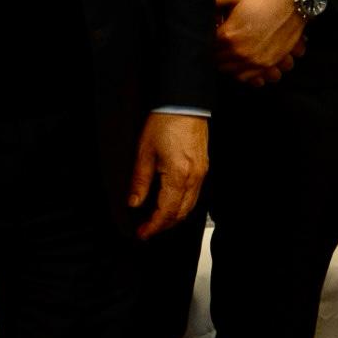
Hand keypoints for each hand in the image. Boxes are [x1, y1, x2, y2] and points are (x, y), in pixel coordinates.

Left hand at [127, 112, 208, 240]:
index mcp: (178, 176)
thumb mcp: (144, 152)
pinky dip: (182, 205)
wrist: (185, 104)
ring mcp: (201, 174)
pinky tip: (171, 204)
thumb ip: (140, 181)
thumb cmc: (165, 122)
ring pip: (190, 207)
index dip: (153, 226)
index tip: (142, 233)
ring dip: (174, 217)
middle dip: (163, 225)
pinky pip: (195, 195)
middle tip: (147, 230)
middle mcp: (194, 179)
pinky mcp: (203, 168)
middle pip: (180, 214)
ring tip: (157, 221)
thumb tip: (134, 203)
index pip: (166, 212)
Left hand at [213, 0, 305, 81]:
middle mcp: (240, 53)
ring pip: (232, 72)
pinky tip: (242, 65)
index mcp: (229, 36)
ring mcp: (255, 62)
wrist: (294, 4)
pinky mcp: (267, 65)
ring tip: (227, 55)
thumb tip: (200, 2)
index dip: (206, 40)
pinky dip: (244, 74)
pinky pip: (250, 79)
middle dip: (215, 53)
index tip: (209, 34)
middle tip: (217, 44)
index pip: (207, 46)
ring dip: (228, 65)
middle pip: (218, 61)